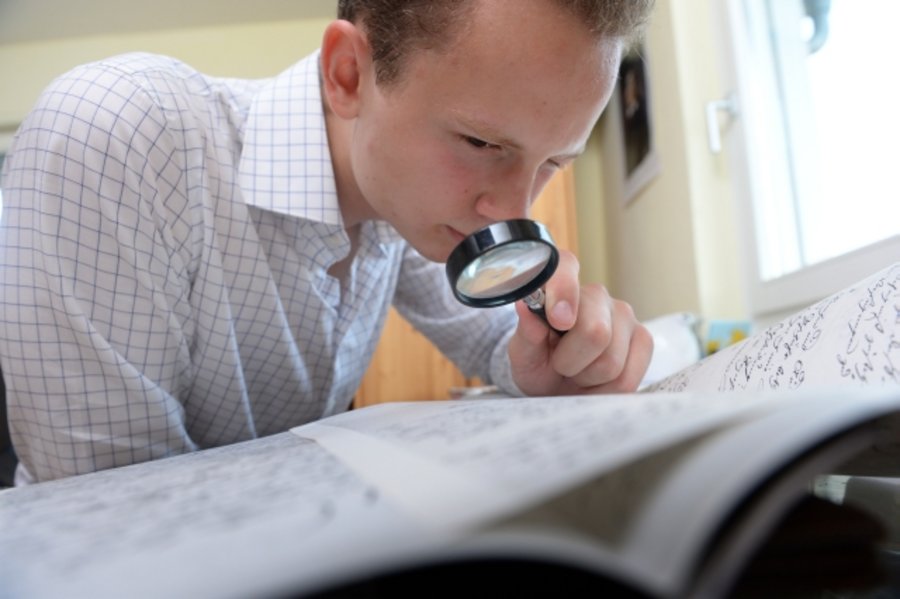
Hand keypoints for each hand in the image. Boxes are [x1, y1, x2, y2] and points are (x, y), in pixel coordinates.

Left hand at [507, 250, 652, 394]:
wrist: (557, 387)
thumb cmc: (538, 363)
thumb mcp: (522, 353)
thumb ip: (526, 332)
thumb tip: (525, 306)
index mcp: (560, 285)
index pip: (565, 267)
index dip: (564, 292)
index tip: (559, 321)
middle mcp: (596, 294)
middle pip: (595, 332)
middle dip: (571, 361)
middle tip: (560, 365)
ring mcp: (624, 315)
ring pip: (612, 361)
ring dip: (587, 378)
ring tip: (578, 371)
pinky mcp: (643, 339)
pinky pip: (628, 378)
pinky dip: (606, 389)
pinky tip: (596, 380)